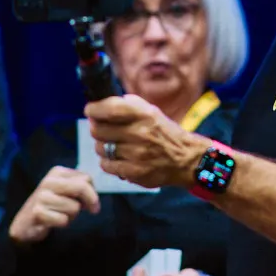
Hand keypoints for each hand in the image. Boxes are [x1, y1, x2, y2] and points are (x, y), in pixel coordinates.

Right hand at [8, 166, 100, 244]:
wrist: (25, 223)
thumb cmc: (50, 206)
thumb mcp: (65, 191)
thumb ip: (80, 188)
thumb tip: (95, 200)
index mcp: (57, 172)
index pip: (86, 178)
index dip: (93, 192)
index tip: (93, 203)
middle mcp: (48, 181)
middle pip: (82, 188)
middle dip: (91, 201)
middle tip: (93, 210)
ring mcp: (42, 196)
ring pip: (74, 207)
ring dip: (71, 215)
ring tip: (59, 214)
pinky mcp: (38, 212)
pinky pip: (64, 220)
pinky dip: (62, 224)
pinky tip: (51, 222)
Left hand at [85, 95, 207, 188]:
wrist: (185, 159)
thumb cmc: (164, 132)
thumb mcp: (152, 112)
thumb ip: (129, 105)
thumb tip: (101, 104)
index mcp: (145, 115)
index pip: (110, 109)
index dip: (94, 109)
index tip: (90, 110)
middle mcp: (140, 133)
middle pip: (99, 130)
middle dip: (96, 128)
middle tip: (100, 129)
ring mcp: (137, 154)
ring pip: (100, 148)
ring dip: (102, 146)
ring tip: (112, 145)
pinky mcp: (135, 172)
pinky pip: (107, 165)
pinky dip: (108, 161)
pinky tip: (117, 158)